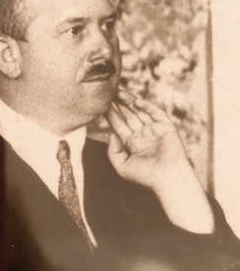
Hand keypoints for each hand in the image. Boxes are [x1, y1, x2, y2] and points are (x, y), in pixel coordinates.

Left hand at [105, 90, 213, 233]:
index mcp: (132, 143)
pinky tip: (137, 101)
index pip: (119, 125)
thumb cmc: (145, 176)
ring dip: (130, 102)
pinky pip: (156, 113)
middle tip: (110, 92)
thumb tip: (112, 133)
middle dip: (120, 104)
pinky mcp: (166, 127)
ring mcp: (154, 130)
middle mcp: (142, 135)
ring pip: (140, 112)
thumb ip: (113, 150)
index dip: (111, 114)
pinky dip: (147, 107)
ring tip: (119, 92)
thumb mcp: (122, 165)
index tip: (102, 104)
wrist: (167, 179)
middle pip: (129, 115)